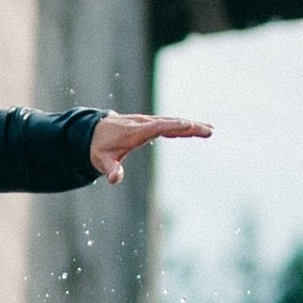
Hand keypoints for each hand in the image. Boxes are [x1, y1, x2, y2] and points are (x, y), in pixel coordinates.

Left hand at [90, 112, 210, 182]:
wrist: (93, 132)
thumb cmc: (99, 148)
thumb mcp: (101, 161)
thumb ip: (110, 169)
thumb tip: (115, 179)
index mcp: (134, 132)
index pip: (156, 127)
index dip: (172, 126)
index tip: (188, 125)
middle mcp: (143, 124)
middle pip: (169, 123)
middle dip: (189, 126)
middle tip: (208, 130)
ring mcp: (147, 122)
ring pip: (171, 122)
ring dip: (191, 125)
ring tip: (210, 129)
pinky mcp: (149, 124)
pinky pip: (169, 124)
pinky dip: (183, 126)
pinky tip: (195, 128)